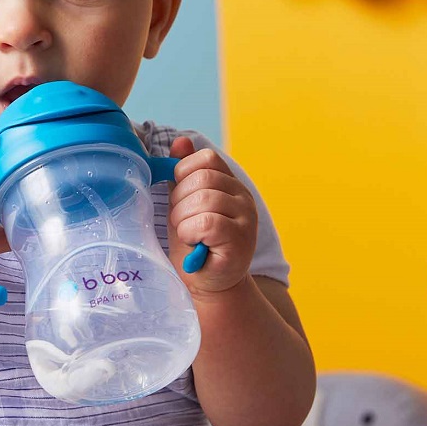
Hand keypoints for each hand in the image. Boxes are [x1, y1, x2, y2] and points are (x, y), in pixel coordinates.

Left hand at [167, 137, 257, 295]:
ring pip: (204, 199)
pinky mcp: (241, 239)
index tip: (181, 198)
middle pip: (203, 178)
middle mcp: (243, 196)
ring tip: (188, 234)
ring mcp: (246, 217)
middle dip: (180, 201)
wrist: (208, 283)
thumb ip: (183, 175)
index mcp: (229, 183)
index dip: (184, 174)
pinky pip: (207, 223)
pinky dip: (191, 232)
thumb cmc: (195, 243)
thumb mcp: (184, 204)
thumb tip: (180, 142)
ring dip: (184, 219)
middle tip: (183, 223)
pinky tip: (195, 243)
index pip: (206, 158)